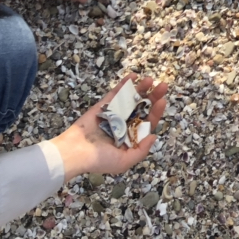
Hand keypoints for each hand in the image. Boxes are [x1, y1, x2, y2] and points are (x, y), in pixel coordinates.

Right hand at [52, 75, 167, 181]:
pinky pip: (116, 93)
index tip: (162, 101)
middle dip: (153, 96)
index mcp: (130, 137)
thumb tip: (154, 135)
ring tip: (150, 79)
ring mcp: (114, 113)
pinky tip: (133, 76)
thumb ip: (141, 150)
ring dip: (141, 88)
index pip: (147, 123)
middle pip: (142, 108)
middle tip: (163, 86)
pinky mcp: (104, 105)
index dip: (156, 112)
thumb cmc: (99, 159)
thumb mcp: (123, 162)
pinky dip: (124, 84)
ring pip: (131, 99)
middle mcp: (124, 124)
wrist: (75, 152)